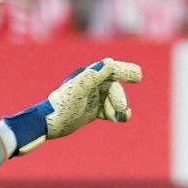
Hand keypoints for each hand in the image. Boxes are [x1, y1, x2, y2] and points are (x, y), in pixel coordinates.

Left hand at [2, 58, 142, 155]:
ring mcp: (92, 97)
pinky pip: (110, 109)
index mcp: (88, 76)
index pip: (111, 69)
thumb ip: (92, 76)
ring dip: (120, 108)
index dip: (126, 70)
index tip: (139, 76)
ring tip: (122, 118)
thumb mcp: (77, 91)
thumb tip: (109, 62)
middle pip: (114, 88)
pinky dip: (117, 114)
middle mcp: (91, 84)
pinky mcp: (92, 109)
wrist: (49, 124)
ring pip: (114, 100)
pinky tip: (120, 119)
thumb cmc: (62, 107)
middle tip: (123, 112)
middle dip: (120, 99)